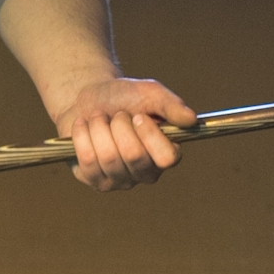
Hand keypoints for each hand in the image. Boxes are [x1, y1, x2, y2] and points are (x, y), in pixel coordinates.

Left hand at [51, 77, 196, 191]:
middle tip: (117, 115)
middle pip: (134, 155)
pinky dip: (82, 134)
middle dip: (120, 125)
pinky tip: (84, 125)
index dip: (150, 135)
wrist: (89, 99)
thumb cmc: (124, 98)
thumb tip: (191, 119)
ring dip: (99, 127)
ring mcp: (119, 180)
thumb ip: (170, 105)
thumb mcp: (149, 93)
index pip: (167, 158)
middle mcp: (145, 172)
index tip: (138, 116)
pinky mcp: (94, 180)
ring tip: (99, 118)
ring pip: (108, 157)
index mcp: (165, 153)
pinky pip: (88, 160)